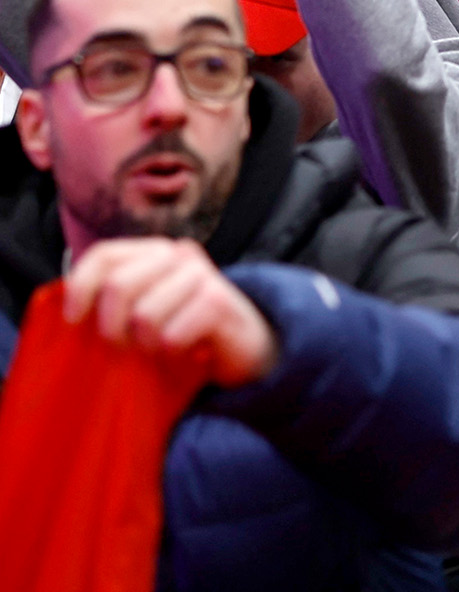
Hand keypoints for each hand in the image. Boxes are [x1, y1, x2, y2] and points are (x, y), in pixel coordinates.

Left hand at [63, 238, 277, 386]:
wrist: (246, 346)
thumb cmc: (185, 330)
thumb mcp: (145, 311)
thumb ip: (114, 302)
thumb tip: (67, 314)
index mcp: (153, 252)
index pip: (105, 254)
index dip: (81, 285)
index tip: (74, 321)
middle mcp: (177, 254)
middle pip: (118, 286)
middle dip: (112, 329)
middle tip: (126, 349)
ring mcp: (201, 274)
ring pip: (144, 316)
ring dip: (146, 346)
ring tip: (161, 349)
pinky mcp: (219, 301)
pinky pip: (171, 334)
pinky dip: (170, 352)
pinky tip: (184, 352)